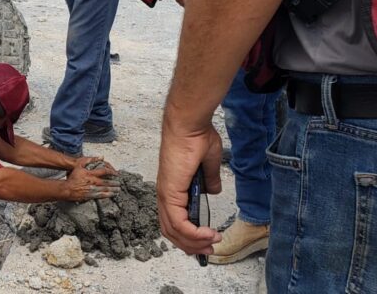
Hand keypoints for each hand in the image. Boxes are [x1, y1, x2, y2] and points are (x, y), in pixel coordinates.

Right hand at [64, 157, 119, 201]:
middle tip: (119, 184)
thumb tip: (101, 156)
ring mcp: (92, 189)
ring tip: (117, 190)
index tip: (116, 174)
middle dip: (114, 183)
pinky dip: (107, 195)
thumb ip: (90, 160)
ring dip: (112, 190)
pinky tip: (110, 195)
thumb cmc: (73, 177)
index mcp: (91, 174)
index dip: (111, 172)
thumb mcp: (79, 166)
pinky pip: (101, 195)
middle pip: (106, 183)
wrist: (67, 189)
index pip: (104, 172)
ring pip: (105, 190)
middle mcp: (93, 182)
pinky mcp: (90, 196)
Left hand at [156, 116, 222, 255]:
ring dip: (194, 242)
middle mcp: (164, 195)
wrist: (189, 125)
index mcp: (171, 189)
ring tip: (212, 244)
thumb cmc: (196, 138)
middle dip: (192, 245)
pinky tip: (208, 235)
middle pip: (172, 231)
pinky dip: (193, 234)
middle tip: (210, 250)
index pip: (173, 221)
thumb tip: (212, 191)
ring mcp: (164, 195)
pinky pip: (179, 223)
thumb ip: (209, 180)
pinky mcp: (169, 193)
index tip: (207, 241)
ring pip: (174, 231)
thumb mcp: (207, 164)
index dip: (188, 236)